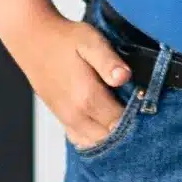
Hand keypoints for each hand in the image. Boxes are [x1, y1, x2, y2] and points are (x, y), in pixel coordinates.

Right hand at [15, 15, 130, 149]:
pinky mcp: (61, 118)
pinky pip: (81, 139)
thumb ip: (109, 61)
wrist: (33, 40)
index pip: (120, 122)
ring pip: (95, 142)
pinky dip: (96, 137)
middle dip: (128, 129)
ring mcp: (66, 118)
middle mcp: (75, 114)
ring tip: (125, 115)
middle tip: (140, 110)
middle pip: (109, 137)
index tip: (148, 103)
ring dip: (112, 134)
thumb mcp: (91, 41)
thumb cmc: (65, 39)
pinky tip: (106, 123)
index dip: (137, 116)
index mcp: (86, 97)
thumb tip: (124, 77)